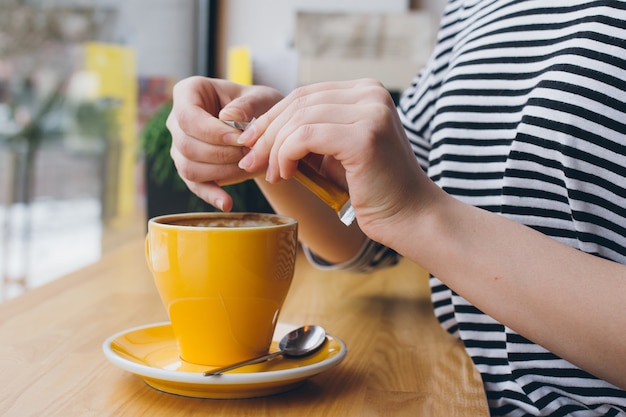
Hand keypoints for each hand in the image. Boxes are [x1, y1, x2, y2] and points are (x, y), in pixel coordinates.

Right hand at [166, 76, 282, 210]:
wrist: (262, 127)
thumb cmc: (259, 106)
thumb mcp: (261, 99)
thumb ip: (247, 105)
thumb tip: (227, 118)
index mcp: (189, 93)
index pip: (187, 116)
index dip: (212, 132)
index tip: (239, 139)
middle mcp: (177, 120)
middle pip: (186, 145)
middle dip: (221, 154)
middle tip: (251, 155)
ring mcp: (180, 146)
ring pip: (188, 167)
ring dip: (221, 172)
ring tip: (249, 169)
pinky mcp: (190, 168)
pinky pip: (194, 185)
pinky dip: (211, 195)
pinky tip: (227, 203)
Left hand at [236, 79, 437, 243]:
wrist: (408, 216)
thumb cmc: (371, 188)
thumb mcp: (336, 151)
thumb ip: (309, 133)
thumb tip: (259, 130)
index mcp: (366, 91)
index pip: (305, 94)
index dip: (272, 117)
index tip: (249, 140)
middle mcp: (372, 94)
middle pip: (299, 103)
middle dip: (267, 133)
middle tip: (250, 159)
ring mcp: (371, 113)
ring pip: (299, 120)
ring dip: (275, 149)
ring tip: (273, 174)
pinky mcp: (364, 137)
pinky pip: (305, 137)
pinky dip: (286, 156)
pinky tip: (286, 174)